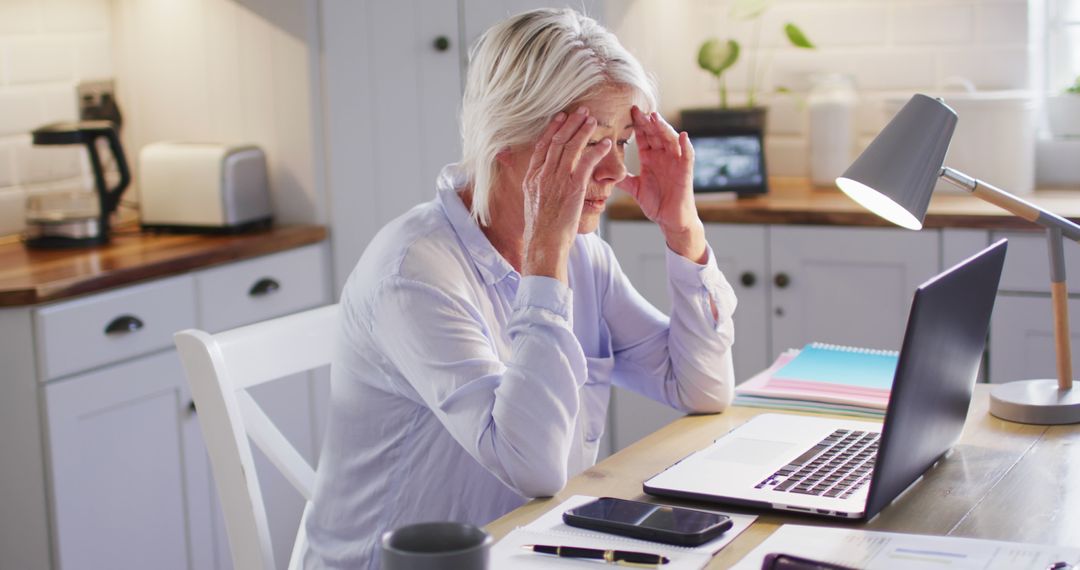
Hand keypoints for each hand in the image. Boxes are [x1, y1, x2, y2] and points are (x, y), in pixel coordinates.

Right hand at [521, 107, 611, 281]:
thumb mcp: (531, 204)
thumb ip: (537, 188)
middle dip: (569, 123)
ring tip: (593, 119)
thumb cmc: (541, 229)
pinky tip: (606, 144)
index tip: (560, 117)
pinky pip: (587, 162)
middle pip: (556, 141)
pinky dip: (597, 150)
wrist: (543, 243)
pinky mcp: (573, 187)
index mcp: (532, 178)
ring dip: (583, 130)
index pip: (541, 146)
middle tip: (580, 111)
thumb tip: (541, 183)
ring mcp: (557, 179)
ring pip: (571, 147)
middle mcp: (543, 175)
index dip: (552, 129)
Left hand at [618, 106, 706, 262]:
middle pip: (656, 134)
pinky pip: (688, 156)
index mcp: (651, 158)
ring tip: (656, 118)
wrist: (670, 220)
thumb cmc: (656, 203)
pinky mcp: (686, 172)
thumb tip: (600, 174)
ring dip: (664, 128)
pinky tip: (683, 136)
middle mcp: (663, 156)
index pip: (643, 136)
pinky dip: (687, 146)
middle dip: (647, 122)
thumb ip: (621, 179)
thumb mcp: (635, 188)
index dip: (637, 124)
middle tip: (637, 110)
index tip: (627, 111)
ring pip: (671, 140)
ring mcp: (676, 162)